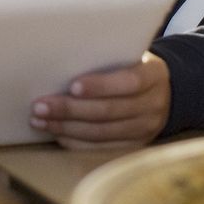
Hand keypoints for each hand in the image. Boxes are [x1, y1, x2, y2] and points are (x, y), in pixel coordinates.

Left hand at [28, 50, 171, 149]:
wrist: (163, 92)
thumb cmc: (132, 67)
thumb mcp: (129, 56)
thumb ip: (106, 58)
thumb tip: (60, 60)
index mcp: (154, 75)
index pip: (128, 82)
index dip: (100, 86)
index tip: (72, 86)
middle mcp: (154, 105)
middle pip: (109, 111)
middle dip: (70, 110)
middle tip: (40, 106)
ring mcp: (146, 129)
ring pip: (102, 133)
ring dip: (66, 128)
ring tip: (40, 120)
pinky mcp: (134, 145)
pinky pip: (102, 148)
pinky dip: (76, 142)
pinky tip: (55, 133)